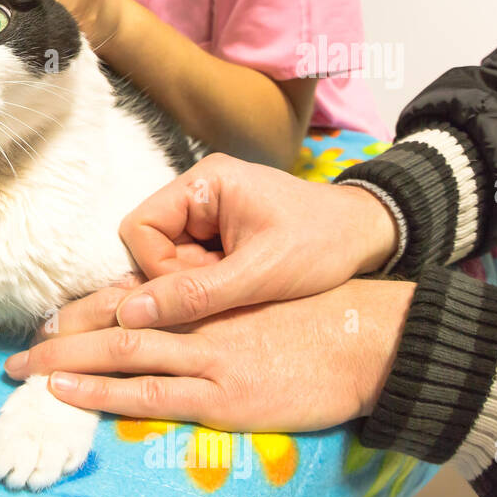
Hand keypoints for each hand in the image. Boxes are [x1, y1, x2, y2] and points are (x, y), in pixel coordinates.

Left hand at [5, 279, 414, 431]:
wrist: (367, 340)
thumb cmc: (317, 322)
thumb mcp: (257, 302)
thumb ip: (214, 311)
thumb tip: (176, 321)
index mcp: (203, 299)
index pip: (129, 301)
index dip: (83, 313)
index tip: (48, 323)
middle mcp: (195, 321)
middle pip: (111, 324)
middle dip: (59, 338)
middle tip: (15, 354)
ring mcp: (205, 357)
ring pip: (118, 353)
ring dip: (63, 362)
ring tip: (21, 371)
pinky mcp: (221, 395)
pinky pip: (149, 392)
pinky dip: (102, 392)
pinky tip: (65, 392)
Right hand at [115, 153, 397, 328]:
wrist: (368, 238)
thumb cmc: (321, 245)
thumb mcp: (258, 274)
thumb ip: (193, 294)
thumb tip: (128, 314)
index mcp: (203, 182)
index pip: (140, 227)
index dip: (155, 268)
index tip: (194, 293)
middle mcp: (198, 192)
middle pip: (150, 245)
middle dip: (178, 279)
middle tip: (223, 294)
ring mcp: (207, 213)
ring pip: (167, 260)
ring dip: (193, 286)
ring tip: (237, 291)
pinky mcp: (217, 234)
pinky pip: (189, 265)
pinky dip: (207, 286)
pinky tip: (239, 290)